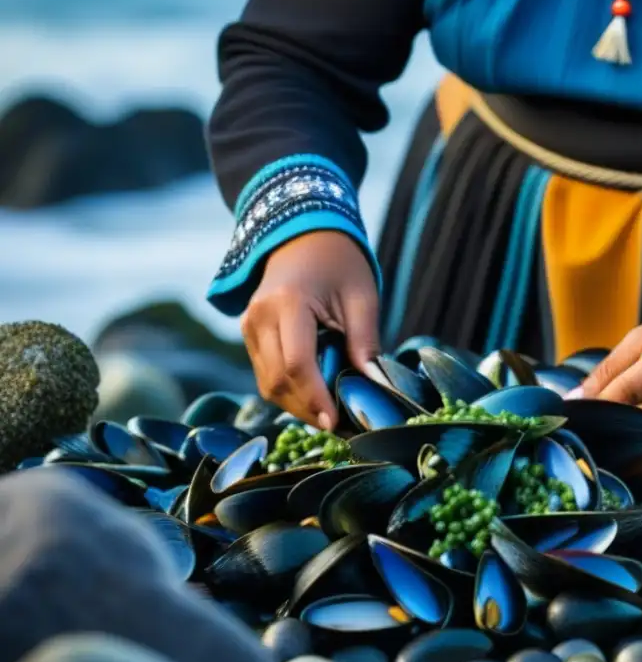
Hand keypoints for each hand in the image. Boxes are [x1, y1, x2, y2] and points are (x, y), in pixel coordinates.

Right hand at [241, 230, 379, 429]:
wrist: (303, 236)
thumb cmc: (339, 263)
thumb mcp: (362, 297)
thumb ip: (365, 342)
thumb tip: (374, 386)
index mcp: (287, 303)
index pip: (296, 364)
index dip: (316, 398)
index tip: (336, 421)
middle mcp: (258, 317)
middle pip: (278, 381)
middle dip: (308, 408)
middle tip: (340, 425)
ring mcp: (248, 326)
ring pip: (268, 384)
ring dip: (298, 405)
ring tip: (331, 413)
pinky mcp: (249, 335)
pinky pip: (266, 375)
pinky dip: (290, 391)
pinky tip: (316, 396)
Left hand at [574, 311, 641, 471]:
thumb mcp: (640, 339)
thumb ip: (607, 371)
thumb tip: (575, 402)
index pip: (626, 394)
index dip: (599, 408)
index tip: (579, 418)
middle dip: (613, 430)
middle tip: (591, 435)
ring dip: (631, 450)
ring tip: (612, 446)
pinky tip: (638, 457)